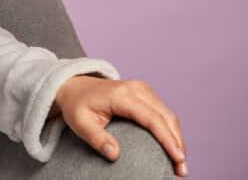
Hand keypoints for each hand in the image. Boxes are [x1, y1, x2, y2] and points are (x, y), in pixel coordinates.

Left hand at [55, 75, 186, 175]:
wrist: (73, 85)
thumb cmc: (77, 104)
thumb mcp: (79, 123)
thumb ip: (97, 138)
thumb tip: (115, 155)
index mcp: (122, 95)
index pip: (152, 119)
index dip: (168, 140)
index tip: (178, 159)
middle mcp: (136, 89)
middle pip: (166, 117)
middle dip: (177, 144)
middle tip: (181, 170)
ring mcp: (142, 89)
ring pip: (169, 115)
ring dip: (177, 139)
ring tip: (179, 163)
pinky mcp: (145, 93)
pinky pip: (163, 113)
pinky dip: (170, 131)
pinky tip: (172, 148)